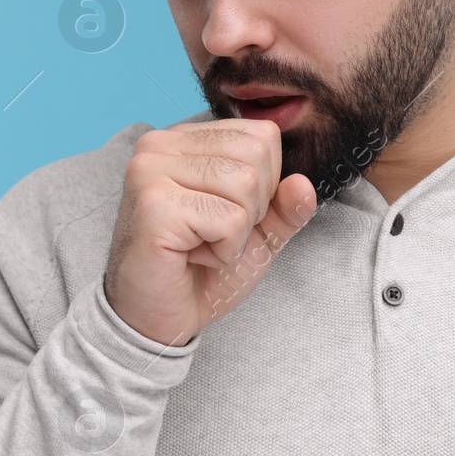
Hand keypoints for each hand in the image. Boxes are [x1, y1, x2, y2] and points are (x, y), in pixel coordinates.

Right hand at [103, 117, 316, 346]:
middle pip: (256, 156)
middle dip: (252, 208)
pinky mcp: (154, 204)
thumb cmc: (200, 272)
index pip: (261, 136)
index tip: (225, 215)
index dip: (264, 185)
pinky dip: (224, 249)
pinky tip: (192, 257)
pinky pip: (229, 218)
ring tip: (202, 245)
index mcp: (183, 140)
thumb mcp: (257, 232)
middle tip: (213, 234)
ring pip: (245, 184)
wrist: (158, 319)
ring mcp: (151, 171)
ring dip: (237, 231)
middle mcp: (160, 144)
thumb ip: (284, 206)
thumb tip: (303, 184)